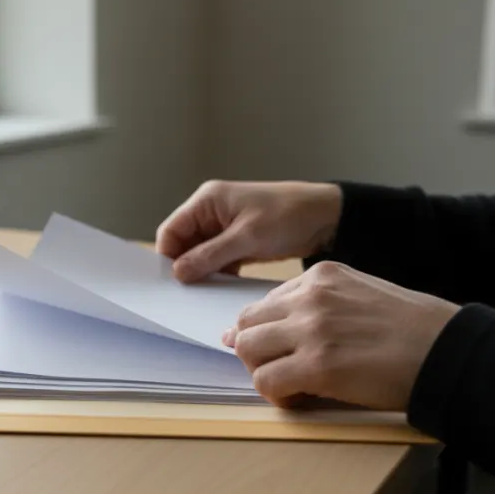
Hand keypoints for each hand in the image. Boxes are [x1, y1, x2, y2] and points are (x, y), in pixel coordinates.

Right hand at [156, 181, 342, 282]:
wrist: (327, 217)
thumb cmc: (288, 216)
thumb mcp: (246, 237)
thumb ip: (210, 255)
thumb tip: (178, 273)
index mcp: (207, 200)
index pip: (171, 230)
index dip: (168, 256)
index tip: (173, 283)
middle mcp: (211, 212)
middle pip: (183, 244)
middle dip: (186, 266)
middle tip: (189, 292)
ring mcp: (224, 227)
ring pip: (200, 254)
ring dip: (204, 271)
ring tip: (208, 291)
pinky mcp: (238, 242)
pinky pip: (218, 260)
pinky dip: (219, 273)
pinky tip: (224, 287)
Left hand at [225, 261, 459, 410]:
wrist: (448, 349)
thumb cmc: (413, 329)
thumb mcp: (361, 295)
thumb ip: (322, 305)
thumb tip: (282, 329)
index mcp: (321, 276)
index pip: (265, 303)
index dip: (266, 332)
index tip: (278, 350)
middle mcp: (310, 297)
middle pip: (246, 323)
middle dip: (254, 351)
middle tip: (278, 371)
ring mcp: (311, 329)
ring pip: (247, 350)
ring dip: (262, 372)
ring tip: (291, 385)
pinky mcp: (317, 365)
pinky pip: (267, 382)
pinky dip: (277, 395)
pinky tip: (301, 398)